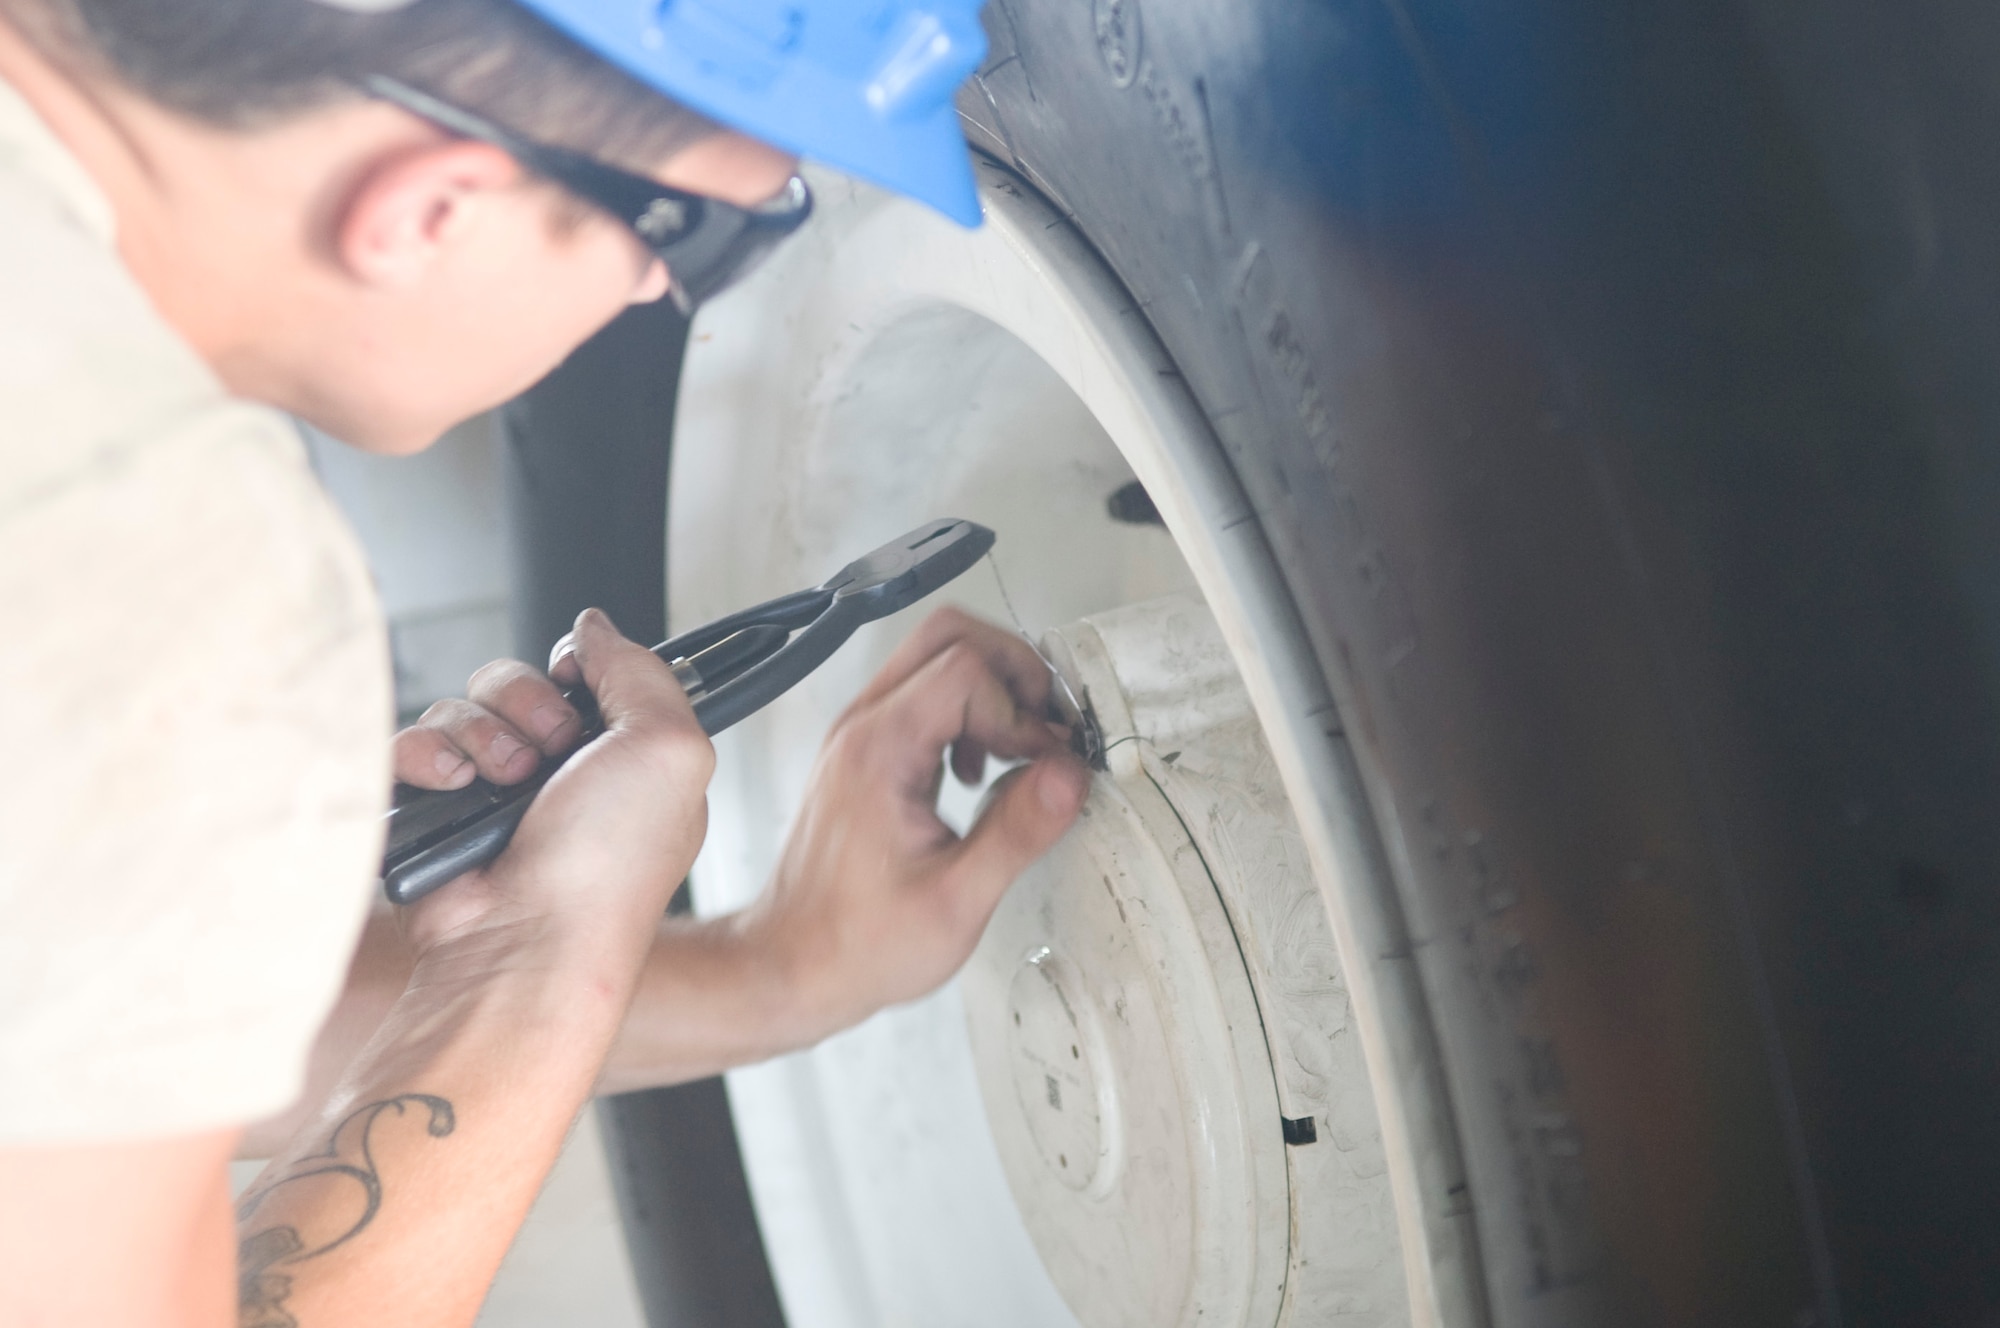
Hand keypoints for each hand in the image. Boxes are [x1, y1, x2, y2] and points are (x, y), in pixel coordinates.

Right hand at [389, 610, 712, 971]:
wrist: (525, 946)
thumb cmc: (608, 870)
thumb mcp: (671, 749)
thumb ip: (645, 672)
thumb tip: (597, 627)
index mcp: (623, 762)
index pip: (587, 675)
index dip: (579, 668)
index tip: (580, 685)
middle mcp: (558, 777)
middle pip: (517, 682)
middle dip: (528, 704)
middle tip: (550, 753)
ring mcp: (491, 797)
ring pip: (461, 710)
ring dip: (480, 736)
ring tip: (503, 786)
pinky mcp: (434, 814)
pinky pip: (410, 746)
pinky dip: (426, 759)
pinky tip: (452, 793)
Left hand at [742, 607, 1088, 1043]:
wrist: (790, 965)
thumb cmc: (859, 945)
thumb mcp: (957, 901)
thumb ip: (1017, 831)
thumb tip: (1070, 774)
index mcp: (880, 750)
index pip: (967, 670)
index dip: (1020, 710)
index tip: (1044, 763)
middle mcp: (864, 726)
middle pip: (949, 636)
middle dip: (1013, 671)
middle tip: (1045, 729)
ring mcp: (860, 735)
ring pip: (935, 657)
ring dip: (992, 689)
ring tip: (1019, 752)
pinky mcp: (866, 752)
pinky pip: (923, 694)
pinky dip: (967, 712)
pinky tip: (980, 771)